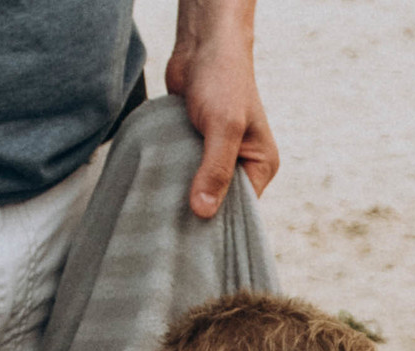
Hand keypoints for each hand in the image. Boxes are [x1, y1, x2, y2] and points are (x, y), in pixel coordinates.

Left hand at [167, 0, 280, 214]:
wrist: (202, 45)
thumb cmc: (224, 81)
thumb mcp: (223, 128)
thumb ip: (214, 170)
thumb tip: (203, 212)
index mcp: (260, 165)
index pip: (243, 210)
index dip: (220, 224)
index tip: (196, 241)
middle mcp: (240, 164)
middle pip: (219, 202)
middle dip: (198, 212)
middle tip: (173, 234)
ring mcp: (215, 156)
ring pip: (197, 187)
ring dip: (180, 195)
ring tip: (161, 215)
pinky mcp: (193, 146)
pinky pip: (182, 170)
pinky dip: (170, 177)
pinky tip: (154, 191)